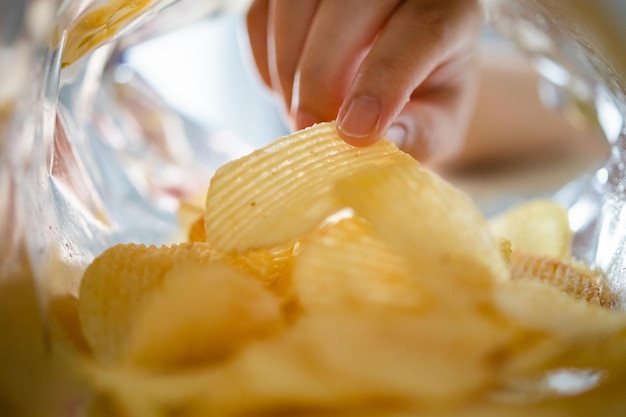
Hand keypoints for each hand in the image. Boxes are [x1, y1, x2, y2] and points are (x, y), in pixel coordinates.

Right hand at [246, 0, 482, 162]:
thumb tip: (374, 142)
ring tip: (300, 116)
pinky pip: (260, 14)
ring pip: (295, 2)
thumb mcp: (436, 128)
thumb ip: (416, 135)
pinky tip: (285, 94)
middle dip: (320, 73)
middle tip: (310, 129)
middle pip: (349, 3)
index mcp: (452, 10)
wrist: (405, 77)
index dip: (384, 81)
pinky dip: (265, 62)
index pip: (422, 27)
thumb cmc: (426, 103)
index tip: (354, 132)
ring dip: (286, 68)